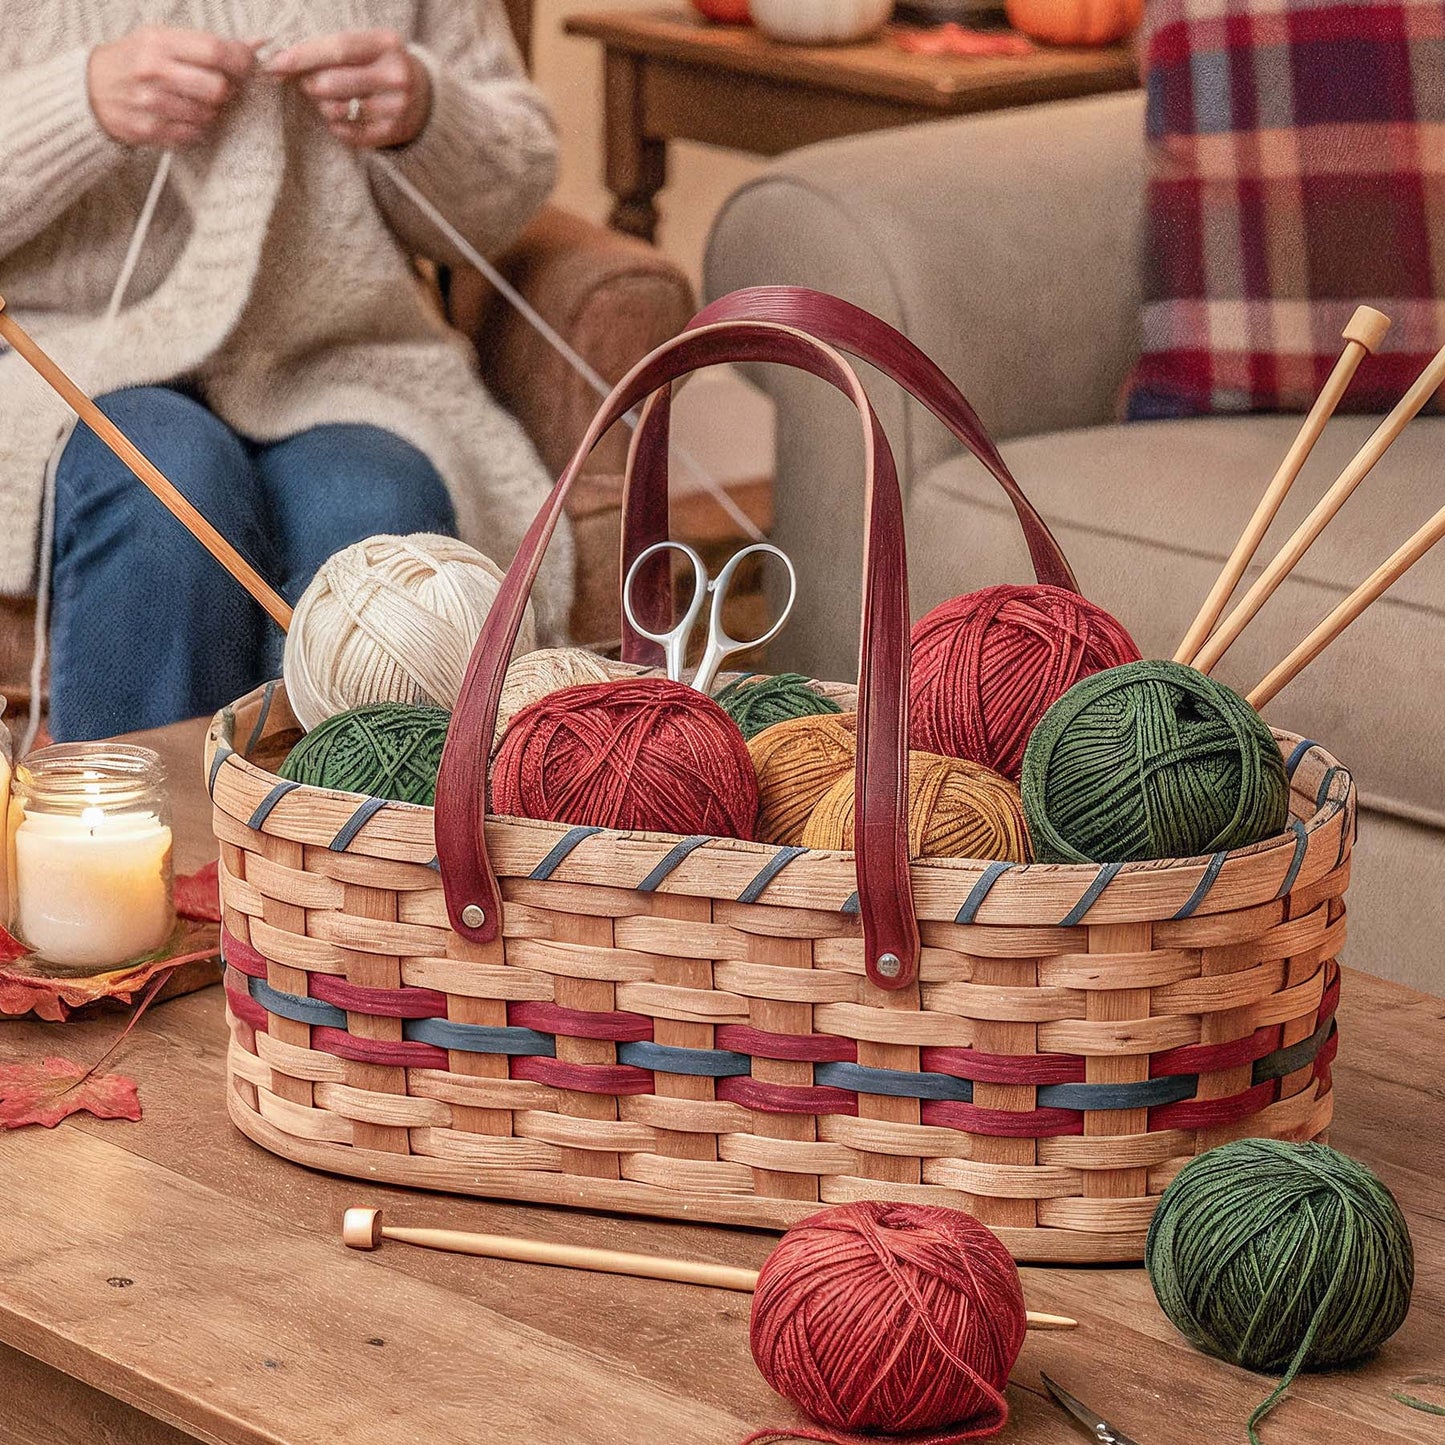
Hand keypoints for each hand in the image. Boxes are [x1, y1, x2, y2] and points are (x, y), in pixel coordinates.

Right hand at [88, 27, 256, 147]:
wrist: (89, 90)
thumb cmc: (135, 61)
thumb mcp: (163, 40)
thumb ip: (209, 44)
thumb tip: (259, 43)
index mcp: (159, 41)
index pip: (216, 50)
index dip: (241, 61)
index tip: (246, 66)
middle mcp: (154, 70)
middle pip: (218, 88)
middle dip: (227, 90)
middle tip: (220, 88)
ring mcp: (152, 103)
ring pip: (209, 115)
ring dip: (212, 111)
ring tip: (196, 101)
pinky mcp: (151, 130)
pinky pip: (195, 134)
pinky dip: (197, 128)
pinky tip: (183, 116)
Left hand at [267, 30, 432, 149]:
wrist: (425, 97)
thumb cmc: (381, 65)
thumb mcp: (366, 46)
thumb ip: (331, 49)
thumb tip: (284, 61)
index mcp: (387, 44)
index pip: (337, 48)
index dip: (303, 56)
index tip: (275, 63)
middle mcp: (396, 76)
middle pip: (333, 83)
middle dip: (309, 84)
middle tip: (307, 84)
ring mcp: (397, 107)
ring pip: (338, 110)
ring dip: (322, 106)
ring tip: (328, 100)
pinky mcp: (393, 133)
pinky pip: (348, 133)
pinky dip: (336, 126)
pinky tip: (340, 118)